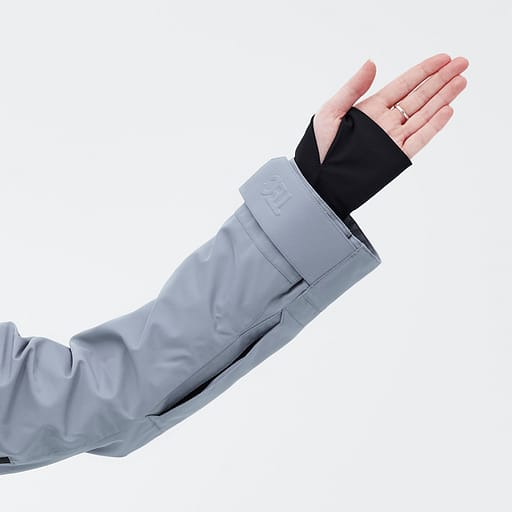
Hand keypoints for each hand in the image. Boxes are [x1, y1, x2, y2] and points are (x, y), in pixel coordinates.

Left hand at [313, 54, 468, 162]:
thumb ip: (352, 88)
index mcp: (371, 109)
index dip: (424, 71)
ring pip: (423, 116)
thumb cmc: (318, 147)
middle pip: (419, 97)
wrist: (318, 180)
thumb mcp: (330, 112)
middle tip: (463, 63)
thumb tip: (372, 62)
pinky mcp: (395, 157)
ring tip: (461, 82)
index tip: (444, 58)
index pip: (404, 85)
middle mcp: (386, 122)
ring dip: (443, 99)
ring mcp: (392, 140)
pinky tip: (447, 110)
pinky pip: (418, 140)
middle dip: (441, 80)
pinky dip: (433, 126)